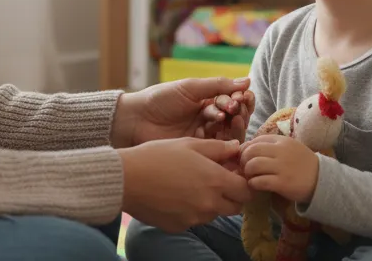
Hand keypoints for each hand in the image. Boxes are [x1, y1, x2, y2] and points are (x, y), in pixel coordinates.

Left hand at [112, 76, 251, 146]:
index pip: (233, 100)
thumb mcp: (190, 88)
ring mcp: (204, 135)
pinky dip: (222, 139)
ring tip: (230, 117)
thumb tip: (247, 81)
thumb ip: (218, 85)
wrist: (136, 120)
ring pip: (229, 132)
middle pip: (234, 117)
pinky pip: (218, 147)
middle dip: (239, 111)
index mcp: (207, 100)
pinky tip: (215, 131)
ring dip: (234, 124)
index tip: (242, 96)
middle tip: (235, 107)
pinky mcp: (199, 150)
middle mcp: (208, 118)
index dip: (240, 98)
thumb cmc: (161, 99)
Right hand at [120, 138, 251, 232]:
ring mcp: (193, 218)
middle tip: (218, 181)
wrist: (126, 179)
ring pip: (214, 214)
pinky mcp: (179, 227)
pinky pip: (194, 220)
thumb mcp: (190, 144)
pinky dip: (191, 210)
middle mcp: (208, 204)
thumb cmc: (158, 156)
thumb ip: (218, 148)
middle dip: (232, 195)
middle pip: (235, 207)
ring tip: (192, 185)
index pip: (246, 191)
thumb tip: (237, 149)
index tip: (235, 175)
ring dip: (211, 203)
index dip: (244, 182)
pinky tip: (176, 195)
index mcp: (215, 181)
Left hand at [240, 134, 318, 203]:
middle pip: (251, 151)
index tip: (244, 157)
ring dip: (247, 172)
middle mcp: (281, 151)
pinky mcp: (282, 183)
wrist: (320, 180)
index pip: (256, 140)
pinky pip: (259, 181)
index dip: (246, 149)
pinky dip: (253, 183)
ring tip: (250, 177)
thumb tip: (248, 148)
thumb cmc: (301, 164)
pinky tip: (256, 185)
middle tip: (244, 168)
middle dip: (243, 160)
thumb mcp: (289, 148)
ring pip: (253, 165)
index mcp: (282, 141)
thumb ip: (272, 146)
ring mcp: (282, 167)